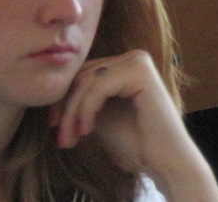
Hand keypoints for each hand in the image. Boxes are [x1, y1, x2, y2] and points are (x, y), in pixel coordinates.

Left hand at [51, 51, 217, 200]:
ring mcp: (138, 62)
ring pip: (87, 81)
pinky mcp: (140, 72)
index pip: (83, 73)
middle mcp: (134, 57)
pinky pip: (98, 87)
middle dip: (66, 108)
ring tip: (70, 139)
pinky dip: (86, 110)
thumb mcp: (101, 114)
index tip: (54, 127)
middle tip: (61, 138)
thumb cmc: (135, 142)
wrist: (164, 160)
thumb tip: (53, 93)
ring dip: (72, 113)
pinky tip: (87, 131)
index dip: (64, 99)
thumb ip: (84, 99)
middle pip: (82, 75)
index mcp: (125, 64)